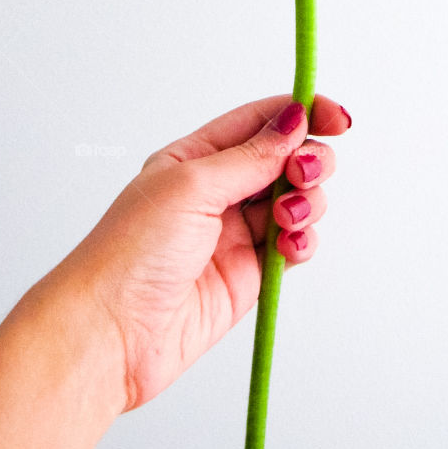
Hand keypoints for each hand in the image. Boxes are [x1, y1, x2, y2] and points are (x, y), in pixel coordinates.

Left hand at [50, 94, 349, 414]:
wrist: (109, 335)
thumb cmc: (129, 254)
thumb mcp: (191, 187)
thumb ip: (250, 156)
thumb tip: (293, 120)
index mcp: (196, 158)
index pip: (260, 122)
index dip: (303, 113)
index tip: (338, 118)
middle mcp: (217, 192)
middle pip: (285, 160)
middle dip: (308, 161)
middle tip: (305, 173)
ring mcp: (234, 235)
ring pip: (295, 202)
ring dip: (306, 203)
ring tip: (286, 218)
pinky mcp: (248, 275)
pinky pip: (292, 247)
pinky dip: (303, 241)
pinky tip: (291, 246)